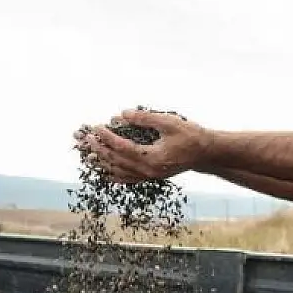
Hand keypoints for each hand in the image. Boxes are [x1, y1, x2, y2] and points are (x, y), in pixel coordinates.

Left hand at [73, 108, 213, 183]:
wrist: (205, 153)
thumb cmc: (190, 136)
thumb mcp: (169, 122)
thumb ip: (145, 118)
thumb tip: (123, 114)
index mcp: (152, 158)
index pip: (122, 148)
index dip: (107, 138)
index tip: (96, 127)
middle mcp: (148, 171)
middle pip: (117, 161)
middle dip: (100, 149)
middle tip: (87, 138)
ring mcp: (149, 176)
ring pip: (120, 172)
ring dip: (103, 162)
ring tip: (89, 154)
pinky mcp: (151, 176)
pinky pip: (128, 179)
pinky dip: (114, 174)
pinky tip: (105, 170)